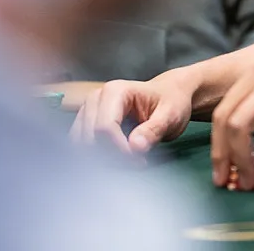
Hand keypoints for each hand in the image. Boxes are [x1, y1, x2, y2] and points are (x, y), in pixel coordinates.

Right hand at [69, 76, 193, 152]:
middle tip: (138, 162)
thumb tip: (135, 147)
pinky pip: (82, 146)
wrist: (169, 96)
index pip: (105, 127)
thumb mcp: (170, 115)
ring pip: (82, 144)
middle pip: (91, 138)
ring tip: (130, 160)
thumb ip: (153, 130)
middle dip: (112, 156)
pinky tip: (119, 158)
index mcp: (116, 91)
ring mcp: (88, 110)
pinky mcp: (86, 123)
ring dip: (103, 158)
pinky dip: (98, 157)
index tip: (140, 160)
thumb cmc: (171, 102)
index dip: (120, 149)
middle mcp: (96, 98)